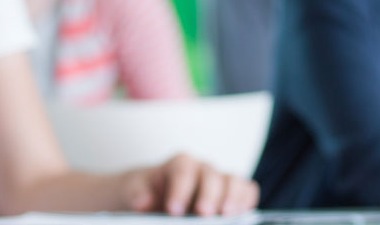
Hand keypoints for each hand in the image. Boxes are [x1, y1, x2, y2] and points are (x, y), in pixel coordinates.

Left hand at [120, 153, 259, 215]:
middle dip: (208, 195)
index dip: (180, 190)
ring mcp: (219, 180)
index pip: (184, 170)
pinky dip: (246, 200)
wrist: (153, 194)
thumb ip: (136, 193)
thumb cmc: (146, 191)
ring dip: (232, 198)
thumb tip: (143, 202)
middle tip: (203, 214)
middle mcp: (202, 168)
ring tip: (226, 215)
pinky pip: (246, 191)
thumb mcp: (133, 190)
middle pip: (211, 176)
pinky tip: (241, 214)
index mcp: (179, 163)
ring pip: (233, 181)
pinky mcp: (232, 194)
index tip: (173, 210)